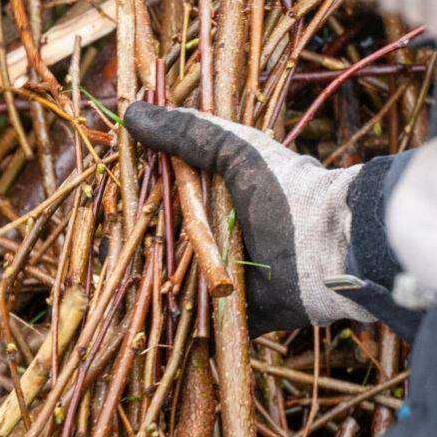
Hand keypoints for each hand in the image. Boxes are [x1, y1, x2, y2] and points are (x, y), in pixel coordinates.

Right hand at [124, 102, 375, 330]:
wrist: (332, 248)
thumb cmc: (286, 191)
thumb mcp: (237, 151)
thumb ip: (188, 132)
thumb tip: (130, 111)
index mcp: (221, 193)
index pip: (168, 193)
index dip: (140, 194)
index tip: (109, 194)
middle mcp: (221, 233)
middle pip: (166, 240)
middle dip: (138, 245)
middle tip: (105, 245)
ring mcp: (228, 275)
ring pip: (176, 283)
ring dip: (152, 287)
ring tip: (116, 287)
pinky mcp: (237, 312)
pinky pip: (201, 322)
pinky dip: (177, 325)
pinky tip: (145, 325)